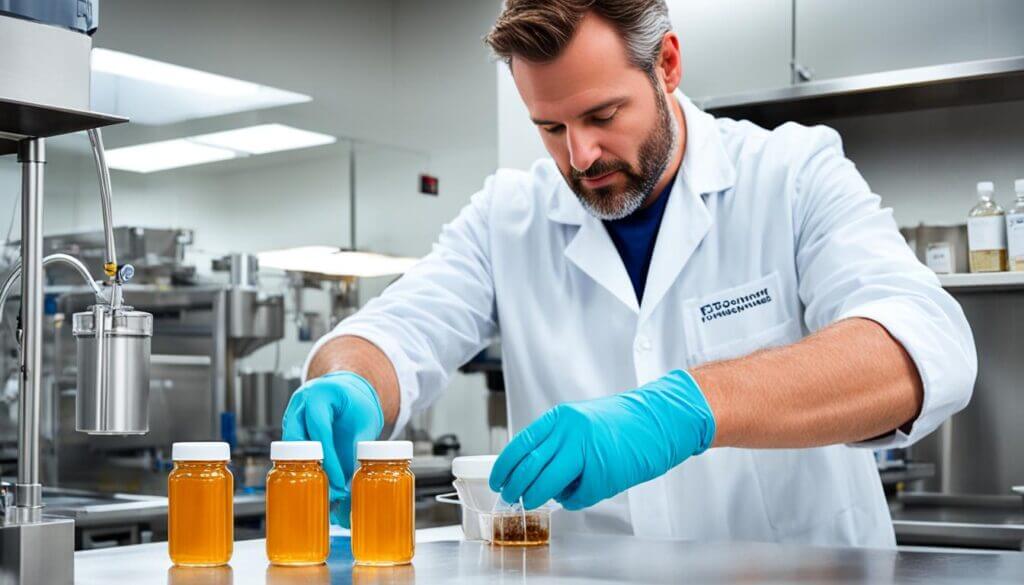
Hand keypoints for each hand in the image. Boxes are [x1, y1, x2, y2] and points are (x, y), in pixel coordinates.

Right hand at [282, 371, 383, 525]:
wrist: (347, 391)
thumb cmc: (357, 403)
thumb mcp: (366, 421)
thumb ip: (359, 446)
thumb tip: (352, 480)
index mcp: (319, 395)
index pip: (320, 430)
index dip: (329, 458)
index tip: (339, 480)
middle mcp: (300, 403)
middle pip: (294, 438)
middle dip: (309, 465)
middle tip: (327, 488)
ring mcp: (291, 415)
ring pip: (288, 447)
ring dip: (304, 468)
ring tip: (325, 488)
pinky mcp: (289, 428)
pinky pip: (290, 450)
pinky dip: (303, 465)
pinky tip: (319, 479)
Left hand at [489, 370, 715, 510]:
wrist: (659, 421)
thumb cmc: (623, 423)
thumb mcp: (581, 421)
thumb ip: (556, 440)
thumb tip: (531, 467)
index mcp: (561, 418)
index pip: (520, 444)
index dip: (504, 467)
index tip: (499, 480)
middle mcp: (569, 432)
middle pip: (529, 468)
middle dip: (516, 488)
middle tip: (513, 497)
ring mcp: (586, 454)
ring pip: (547, 485)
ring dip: (538, 497)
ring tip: (538, 500)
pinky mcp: (602, 475)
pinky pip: (576, 497)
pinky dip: (575, 500)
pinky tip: (583, 491)